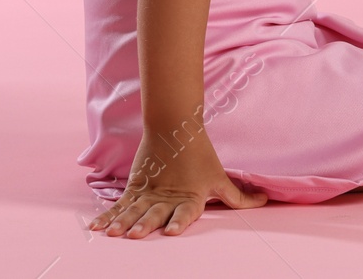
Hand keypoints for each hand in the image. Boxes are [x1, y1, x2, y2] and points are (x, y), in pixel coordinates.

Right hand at [89, 125, 266, 237]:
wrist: (174, 126)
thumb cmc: (201, 155)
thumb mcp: (220, 178)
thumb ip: (240, 197)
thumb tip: (266, 200)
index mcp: (190, 197)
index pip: (185, 213)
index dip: (178, 222)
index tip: (172, 232)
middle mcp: (168, 197)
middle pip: (155, 213)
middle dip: (145, 224)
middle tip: (136, 235)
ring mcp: (150, 192)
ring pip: (134, 210)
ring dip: (123, 222)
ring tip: (113, 234)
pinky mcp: (136, 186)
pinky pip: (120, 204)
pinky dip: (108, 216)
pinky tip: (96, 228)